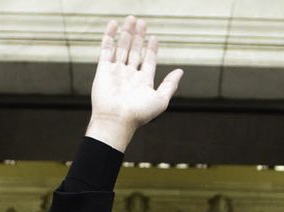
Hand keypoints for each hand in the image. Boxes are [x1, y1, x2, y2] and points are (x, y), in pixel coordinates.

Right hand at [85, 16, 183, 151]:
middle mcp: (129, 75)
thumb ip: (170, 84)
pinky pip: (106, 49)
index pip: (148, 60)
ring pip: (122, 47)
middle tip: (142, 22)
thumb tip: (180, 71)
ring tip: (131, 19)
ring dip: (127, 33)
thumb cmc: (139, 114)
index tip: (154, 37)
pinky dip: (109, 36)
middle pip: (135, 51)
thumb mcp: (161, 99)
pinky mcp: (103, 69)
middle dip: (139, 36)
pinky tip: (114, 24)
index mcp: (143, 82)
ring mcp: (116, 71)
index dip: (151, 48)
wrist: (116, 120)